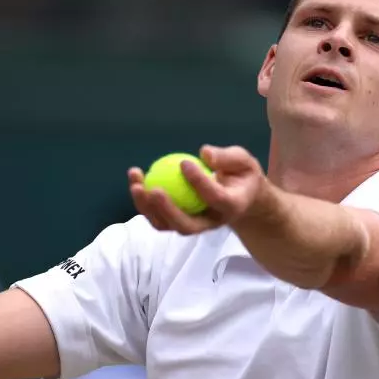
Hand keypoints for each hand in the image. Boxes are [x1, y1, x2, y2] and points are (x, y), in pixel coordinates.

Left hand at [129, 144, 269, 234]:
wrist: (241, 197)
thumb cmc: (242, 175)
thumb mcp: (243, 162)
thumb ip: (227, 158)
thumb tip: (204, 153)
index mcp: (232, 207)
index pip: (215, 198)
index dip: (199, 182)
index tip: (184, 162)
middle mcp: (211, 223)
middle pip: (186, 225)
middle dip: (166, 210)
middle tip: (152, 188)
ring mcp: (193, 225)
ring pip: (167, 225)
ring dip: (147, 207)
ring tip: (135, 182)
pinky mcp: (178, 222)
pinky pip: (157, 216)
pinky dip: (143, 201)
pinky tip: (135, 179)